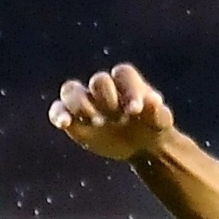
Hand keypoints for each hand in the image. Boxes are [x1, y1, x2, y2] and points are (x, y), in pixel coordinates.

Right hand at [49, 65, 175, 159]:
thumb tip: (154, 101)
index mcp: (127, 82)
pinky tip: (64, 124)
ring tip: (95, 121)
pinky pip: (58, 108)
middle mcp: (105, 87)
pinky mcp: (73, 118)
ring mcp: (87, 100)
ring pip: (72, 90)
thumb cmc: (152, 126)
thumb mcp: (160, 122)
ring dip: (80, 103)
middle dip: (106, 98)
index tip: (135, 111)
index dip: (129, 89)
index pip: (123, 74)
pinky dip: (58, 113)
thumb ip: (157, 112)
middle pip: (99, 81)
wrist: (141, 144)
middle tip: (116, 120)